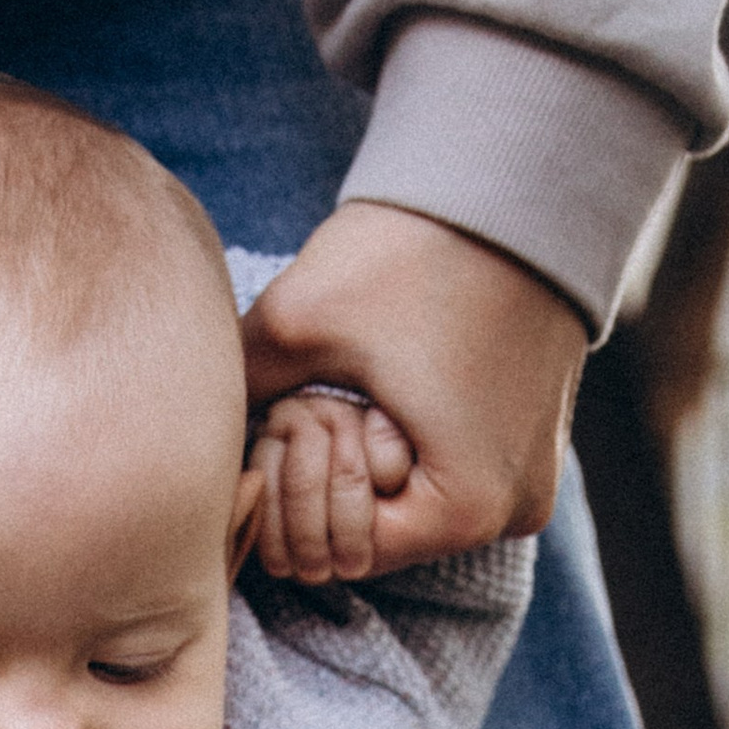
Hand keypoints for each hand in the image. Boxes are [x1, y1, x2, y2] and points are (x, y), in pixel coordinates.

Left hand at [241, 202, 586, 581]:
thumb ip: (239, 388)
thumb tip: (194, 430)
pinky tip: (391, 375)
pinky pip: (449, 464)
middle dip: (330, 481)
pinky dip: (407, 436)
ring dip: (365, 458)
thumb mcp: (298, 322)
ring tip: (353, 382)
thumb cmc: (411, 249)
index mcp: (465, 510)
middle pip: (380, 532)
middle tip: (311, 399)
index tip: (284, 424)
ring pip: (410, 497)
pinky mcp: (534, 438)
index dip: (294, 500)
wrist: (511, 178)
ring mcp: (530, 476)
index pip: (341, 550)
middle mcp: (509, 513)